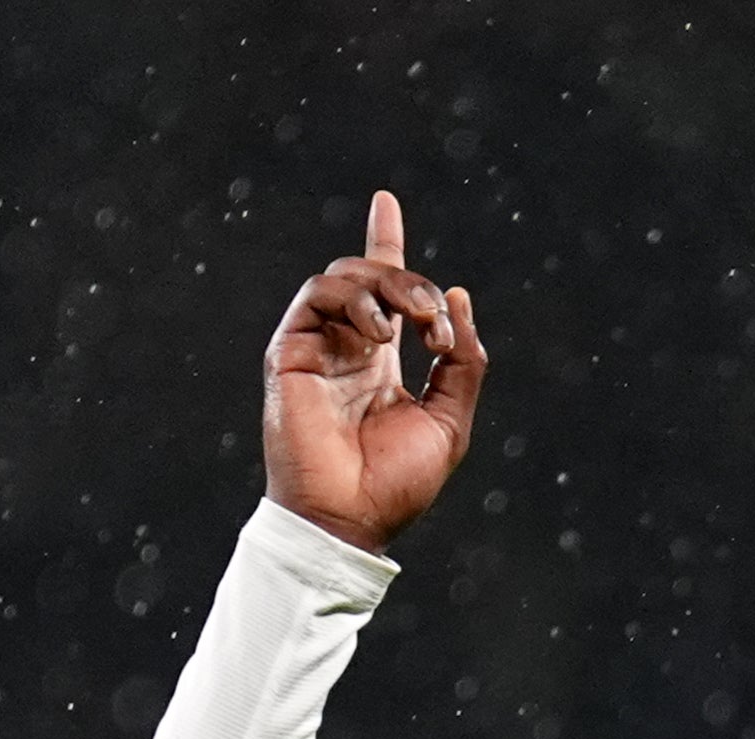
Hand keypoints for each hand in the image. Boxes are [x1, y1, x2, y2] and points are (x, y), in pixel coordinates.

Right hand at [263, 187, 482, 553]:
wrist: (349, 520)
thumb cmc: (394, 485)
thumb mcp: (450, 420)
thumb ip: (463, 361)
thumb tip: (458, 295)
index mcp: (378, 362)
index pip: (381, 289)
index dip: (385, 242)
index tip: (384, 202)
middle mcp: (345, 348)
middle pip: (374, 275)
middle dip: (414, 284)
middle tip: (438, 326)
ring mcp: (316, 347)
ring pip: (346, 275)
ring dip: (389, 287)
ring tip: (411, 327)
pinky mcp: (290, 352)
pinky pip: (318, 295)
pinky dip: (354, 301)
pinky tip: (378, 335)